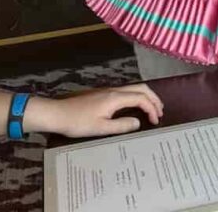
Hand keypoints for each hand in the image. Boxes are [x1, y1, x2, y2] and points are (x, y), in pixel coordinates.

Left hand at [24, 84, 163, 137]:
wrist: (57, 113)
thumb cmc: (78, 122)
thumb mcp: (100, 128)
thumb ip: (121, 125)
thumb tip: (138, 122)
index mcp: (115, 98)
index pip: (141, 98)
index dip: (152, 108)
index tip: (156, 121)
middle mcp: (114, 90)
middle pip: (141, 88)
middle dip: (153, 98)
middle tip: (160, 111)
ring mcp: (108, 90)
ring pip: (134, 88)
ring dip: (146, 96)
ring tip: (152, 108)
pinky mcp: (102, 94)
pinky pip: (126, 91)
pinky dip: (137, 97)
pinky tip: (135, 106)